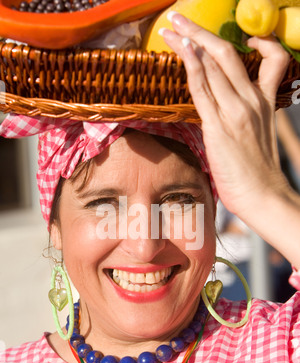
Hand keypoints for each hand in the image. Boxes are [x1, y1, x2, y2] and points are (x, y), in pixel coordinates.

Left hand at [159, 13, 289, 218]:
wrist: (263, 196)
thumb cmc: (258, 175)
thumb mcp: (257, 139)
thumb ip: (243, 120)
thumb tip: (220, 115)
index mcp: (266, 103)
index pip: (272, 59)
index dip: (260, 41)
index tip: (244, 37)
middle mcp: (253, 100)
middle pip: (229, 53)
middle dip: (203, 31)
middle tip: (181, 18)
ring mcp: (237, 110)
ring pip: (213, 64)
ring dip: (189, 41)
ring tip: (171, 28)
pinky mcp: (220, 125)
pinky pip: (203, 87)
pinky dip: (192, 63)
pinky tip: (181, 49)